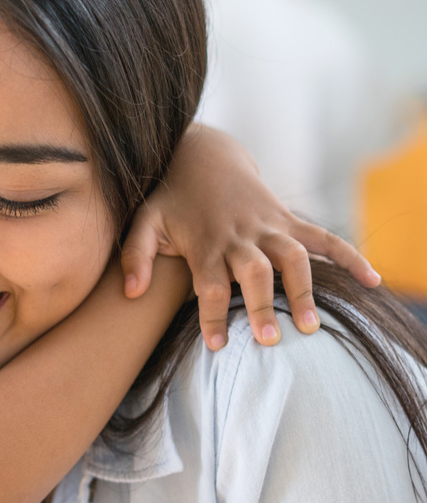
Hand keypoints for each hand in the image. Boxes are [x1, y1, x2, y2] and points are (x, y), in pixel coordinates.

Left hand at [121, 124, 379, 350]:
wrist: (202, 155)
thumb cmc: (169, 198)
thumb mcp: (144, 222)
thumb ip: (135, 256)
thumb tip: (130, 293)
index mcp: (204, 243)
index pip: (209, 285)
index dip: (212, 315)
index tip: (216, 346)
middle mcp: (239, 236)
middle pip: (254, 273)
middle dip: (261, 305)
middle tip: (268, 341)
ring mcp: (267, 227)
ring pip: (293, 257)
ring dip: (304, 290)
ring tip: (311, 326)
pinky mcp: (287, 220)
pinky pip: (323, 238)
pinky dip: (349, 257)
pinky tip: (372, 281)